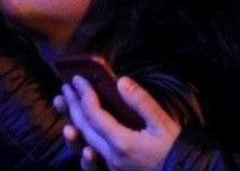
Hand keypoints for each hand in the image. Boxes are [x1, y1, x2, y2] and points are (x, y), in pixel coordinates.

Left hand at [54, 76, 180, 170]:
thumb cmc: (177, 152)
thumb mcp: (165, 125)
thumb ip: (142, 103)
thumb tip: (120, 81)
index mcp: (122, 143)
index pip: (94, 115)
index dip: (83, 95)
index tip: (76, 79)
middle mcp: (111, 157)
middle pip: (84, 128)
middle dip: (72, 105)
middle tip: (65, 88)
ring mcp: (111, 167)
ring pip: (82, 144)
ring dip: (71, 123)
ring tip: (63, 107)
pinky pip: (91, 159)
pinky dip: (81, 144)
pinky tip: (76, 134)